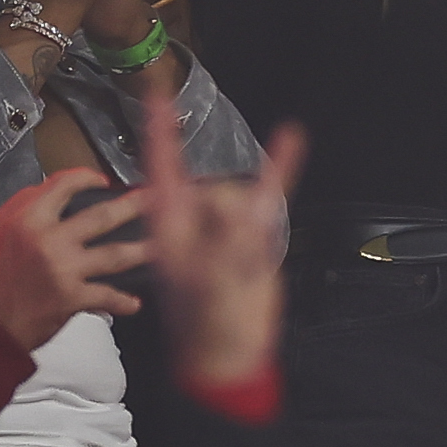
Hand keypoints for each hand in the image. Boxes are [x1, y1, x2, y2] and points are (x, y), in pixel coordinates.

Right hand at [0, 166, 150, 341]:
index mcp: (29, 219)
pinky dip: (123, 301)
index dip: (87, 178)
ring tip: (162, 245)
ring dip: (141, 250)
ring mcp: (64, 270)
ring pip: (114, 254)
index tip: (104, 180)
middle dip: (133, 205)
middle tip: (155, 198)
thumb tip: (50, 188)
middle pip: (102, 216)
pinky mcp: (72, 298)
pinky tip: (135, 302)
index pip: (64, 186)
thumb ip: (24, 207)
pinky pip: (107, 296)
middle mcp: (49, 240)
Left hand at [137, 89, 304, 390]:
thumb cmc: (207, 324)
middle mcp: (194, 220)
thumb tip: (235, 204)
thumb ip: (222, 240)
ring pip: (242, 194)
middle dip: (226, 210)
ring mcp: (226, 225)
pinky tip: (291, 137)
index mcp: (168, 227)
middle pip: (212, 186)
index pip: (160, 167)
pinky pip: (268, 192)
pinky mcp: (255, 234)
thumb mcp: (207, 282)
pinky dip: (280, 167)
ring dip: (251, 222)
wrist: (233, 355)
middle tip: (229, 259)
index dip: (158, 130)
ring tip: (246, 267)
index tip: (155, 92)